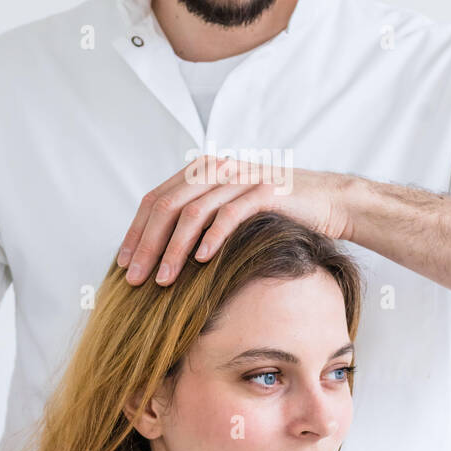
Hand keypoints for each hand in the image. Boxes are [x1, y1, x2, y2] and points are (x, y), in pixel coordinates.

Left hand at [117, 160, 355, 284]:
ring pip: (193, 213)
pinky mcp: (265, 191)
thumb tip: (158, 254)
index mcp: (201, 172)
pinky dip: (212, 238)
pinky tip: (201, 262)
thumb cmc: (275, 214)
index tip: (123, 265)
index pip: (155, 200)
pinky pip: (229, 214)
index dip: (135, 232)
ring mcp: (239, 177)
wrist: (327, 202)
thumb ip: (197, 220)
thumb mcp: (228, 212)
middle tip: (134, 279)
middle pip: (166, 206)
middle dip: (147, 245)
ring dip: (173, 249)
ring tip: (163, 281)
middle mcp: (216, 169)